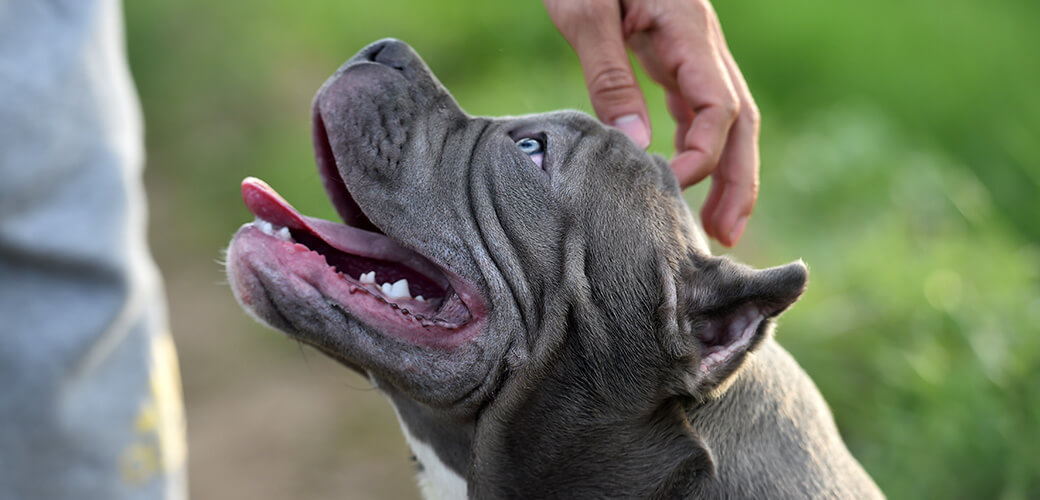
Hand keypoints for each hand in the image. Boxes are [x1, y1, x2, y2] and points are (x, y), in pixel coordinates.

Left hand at [544, 0, 758, 246]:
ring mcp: (689, 46)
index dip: (703, 154)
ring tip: (717, 222)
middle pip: (740, 119)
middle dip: (740, 178)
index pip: (719, 107)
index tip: (667, 185)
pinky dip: (698, 142)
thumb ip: (608, 74)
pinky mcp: (670, 50)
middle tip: (727, 236)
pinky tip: (683, 173)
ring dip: (727, 168)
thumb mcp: (585, 10)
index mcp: (687, 30)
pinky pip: (697, 104)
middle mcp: (699, 41)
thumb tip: (635, 144)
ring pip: (725, 115)